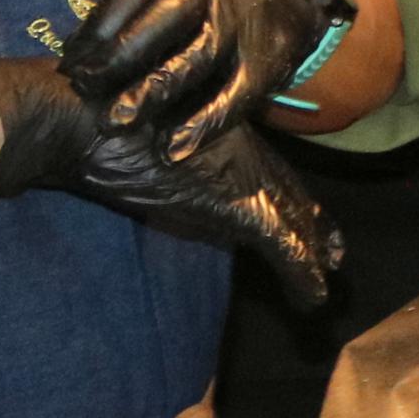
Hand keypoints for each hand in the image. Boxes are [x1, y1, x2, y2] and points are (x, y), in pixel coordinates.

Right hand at [0, 53, 346, 307]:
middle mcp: (244, 150)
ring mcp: (246, 176)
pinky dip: (302, 274)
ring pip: (295, 221)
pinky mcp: (240, 205)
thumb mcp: (137, 131)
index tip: (309, 218)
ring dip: (312, 255)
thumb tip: (155, 164)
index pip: (268, 168)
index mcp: (222, 129)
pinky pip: (283, 245)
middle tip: (335, 255)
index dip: (290, 195)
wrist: (83, 120)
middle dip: (315, 226)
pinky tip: (314, 297)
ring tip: (326, 281)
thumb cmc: (94, 119)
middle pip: (290, 194)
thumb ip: (160, 147)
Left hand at [61, 0, 333, 159]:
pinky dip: (202, 124)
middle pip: (166, 19)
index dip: (95, 30)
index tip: (69, 66)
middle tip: (85, 88)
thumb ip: (124, 13)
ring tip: (117, 120)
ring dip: (153, 92)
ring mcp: (243, 19)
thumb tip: (73, 54)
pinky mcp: (266, 59)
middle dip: (121, 56)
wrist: (281, 1)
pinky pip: (233, 95)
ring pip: (197, 58)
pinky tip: (172, 149)